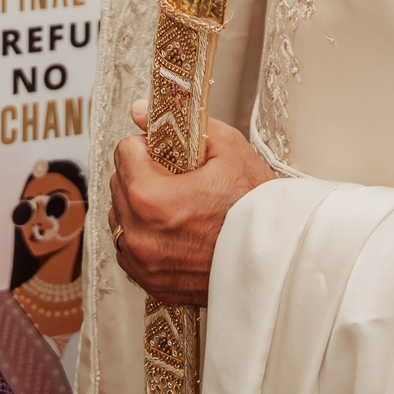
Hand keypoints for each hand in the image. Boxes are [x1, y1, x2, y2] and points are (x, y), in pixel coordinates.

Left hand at [110, 102, 273, 305]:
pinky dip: (144, 237)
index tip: (169, 155)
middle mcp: (138, 233)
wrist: (275, 259)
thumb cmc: (256, 206)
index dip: (149, 146)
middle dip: (141, 176)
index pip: (124, 152)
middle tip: (178, 180)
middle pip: (119, 185)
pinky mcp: (150, 282)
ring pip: (120, 218)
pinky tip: (175, 231)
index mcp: (150, 197)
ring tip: (177, 207)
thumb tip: (139, 111)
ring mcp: (141, 262)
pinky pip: (129, 250)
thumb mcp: (228, 149)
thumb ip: (181, 125)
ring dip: (139, 208)